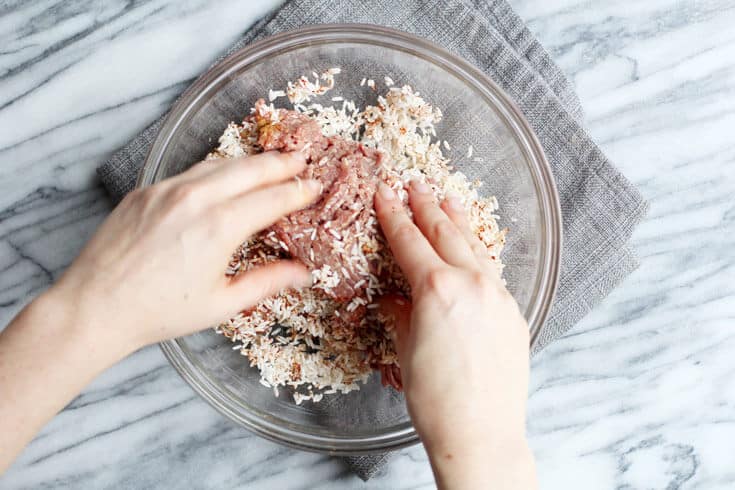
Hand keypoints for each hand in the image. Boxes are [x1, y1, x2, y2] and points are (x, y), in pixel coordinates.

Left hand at [49, 151, 319, 355]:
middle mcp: (195, 198)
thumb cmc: (159, 311)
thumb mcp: (222, 304)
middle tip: (300, 160)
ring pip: (219, 163)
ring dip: (249, 161)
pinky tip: (223, 177)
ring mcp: (167, 190)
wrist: (95, 306)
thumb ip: (267, 282)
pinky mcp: (146, 191)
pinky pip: (189, 171)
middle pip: (250, 169)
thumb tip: (303, 273)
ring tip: (268, 163)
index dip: (298, 191)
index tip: (314, 186)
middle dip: (280, 163)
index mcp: (220, 227)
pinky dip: (215, 170)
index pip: (273, 198)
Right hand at [374, 180, 536, 489]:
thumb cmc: (437, 399)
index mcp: (437, 289)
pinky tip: (473, 247)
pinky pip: (492, 271)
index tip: (385, 195)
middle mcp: (472, 284)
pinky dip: (478, 252)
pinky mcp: (514, 312)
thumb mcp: (407, 350)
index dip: (393, 215)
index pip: (409, 242)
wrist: (481, 432)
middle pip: (444, 233)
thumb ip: (402, 314)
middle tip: (415, 185)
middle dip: (426, 206)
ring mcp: (498, 296)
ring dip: (458, 220)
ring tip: (448, 198)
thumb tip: (396, 298)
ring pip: (474, 246)